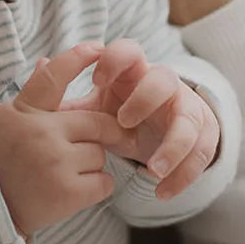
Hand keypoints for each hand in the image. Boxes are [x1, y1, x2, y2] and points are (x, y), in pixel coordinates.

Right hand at [0, 43, 141, 237]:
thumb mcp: (5, 120)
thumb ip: (32, 94)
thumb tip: (47, 60)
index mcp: (23, 112)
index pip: (54, 76)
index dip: (79, 57)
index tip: (99, 48)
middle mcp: (40, 133)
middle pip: (98, 123)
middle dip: (107, 133)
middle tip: (108, 141)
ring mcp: (55, 163)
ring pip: (100, 154)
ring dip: (92, 164)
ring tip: (67, 173)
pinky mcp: (67, 193)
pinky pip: (104, 182)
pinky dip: (96, 187)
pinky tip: (73, 191)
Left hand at [68, 38, 219, 199]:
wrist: (158, 132)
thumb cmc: (118, 115)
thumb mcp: (94, 109)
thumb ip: (68, 101)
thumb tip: (41, 68)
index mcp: (134, 73)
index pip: (129, 51)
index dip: (115, 60)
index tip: (94, 81)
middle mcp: (164, 85)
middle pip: (164, 78)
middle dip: (145, 98)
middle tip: (124, 122)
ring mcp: (186, 109)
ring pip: (188, 120)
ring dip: (173, 146)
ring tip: (153, 170)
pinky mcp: (203, 134)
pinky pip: (200, 154)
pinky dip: (183, 176)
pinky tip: (162, 192)